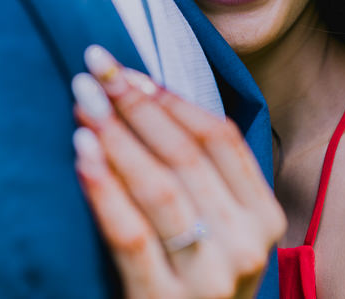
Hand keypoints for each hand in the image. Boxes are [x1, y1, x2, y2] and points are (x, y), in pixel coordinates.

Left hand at [72, 45, 285, 298]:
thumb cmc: (194, 280)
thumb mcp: (218, 230)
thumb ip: (201, 178)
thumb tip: (145, 98)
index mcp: (263, 216)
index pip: (220, 138)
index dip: (171, 98)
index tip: (128, 69)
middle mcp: (246, 243)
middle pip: (186, 155)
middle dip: (135, 105)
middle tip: (95, 68)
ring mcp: (209, 276)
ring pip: (160, 188)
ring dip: (117, 137)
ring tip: (84, 102)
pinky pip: (130, 235)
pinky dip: (104, 189)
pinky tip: (81, 155)